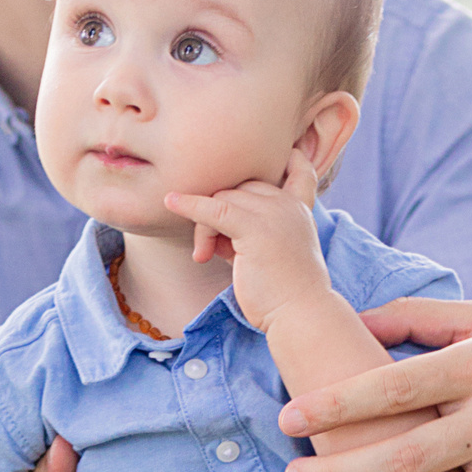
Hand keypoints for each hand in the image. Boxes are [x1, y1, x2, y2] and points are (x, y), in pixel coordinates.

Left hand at [165, 152, 331, 333]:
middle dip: (220, 213)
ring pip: (222, 200)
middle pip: (239, 188)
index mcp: (300, 210)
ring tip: (206, 256)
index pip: (299, 170)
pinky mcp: (255, 227)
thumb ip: (250, 231)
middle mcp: (289, 205)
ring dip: (206, 228)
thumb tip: (213, 226)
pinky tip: (171, 202)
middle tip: (212, 248)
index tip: (283, 157)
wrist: (300, 314)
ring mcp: (274, 212)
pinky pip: (213, 210)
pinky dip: (190, 206)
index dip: (290, 161)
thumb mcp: (270, 252)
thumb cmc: (283, 293)